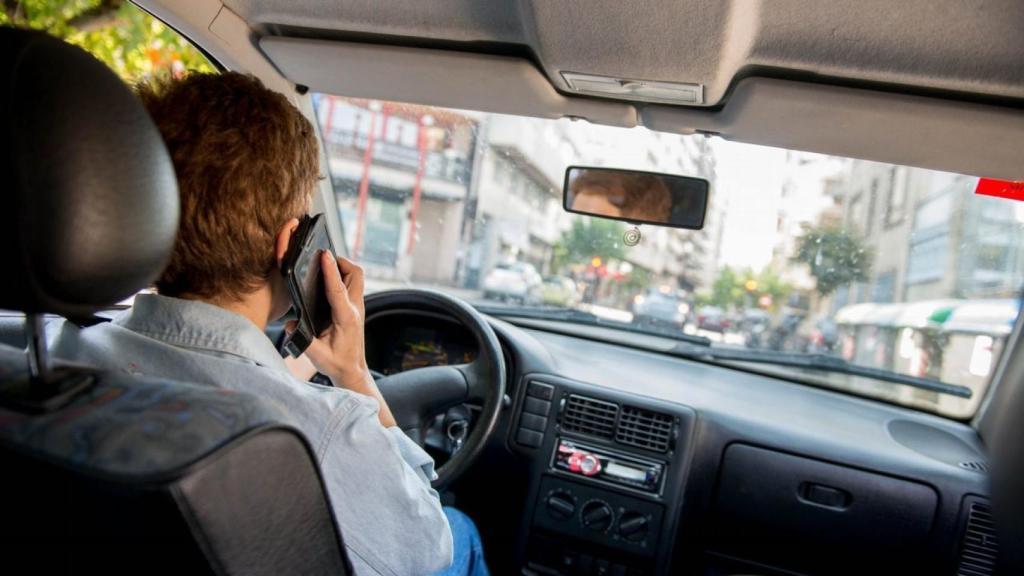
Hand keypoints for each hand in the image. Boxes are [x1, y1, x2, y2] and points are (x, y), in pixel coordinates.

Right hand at [289, 252, 395, 427]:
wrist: (352, 371)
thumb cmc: (336, 363)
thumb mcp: (316, 355)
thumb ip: (302, 339)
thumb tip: (290, 324)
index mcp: (346, 318)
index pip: (338, 288)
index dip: (330, 270)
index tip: (324, 254)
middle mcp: (354, 309)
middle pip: (355, 273)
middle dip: (341, 262)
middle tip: (323, 260)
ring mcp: (357, 307)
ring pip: (356, 276)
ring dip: (342, 268)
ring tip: (323, 267)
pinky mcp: (354, 308)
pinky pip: (351, 284)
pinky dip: (341, 277)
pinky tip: (326, 281)